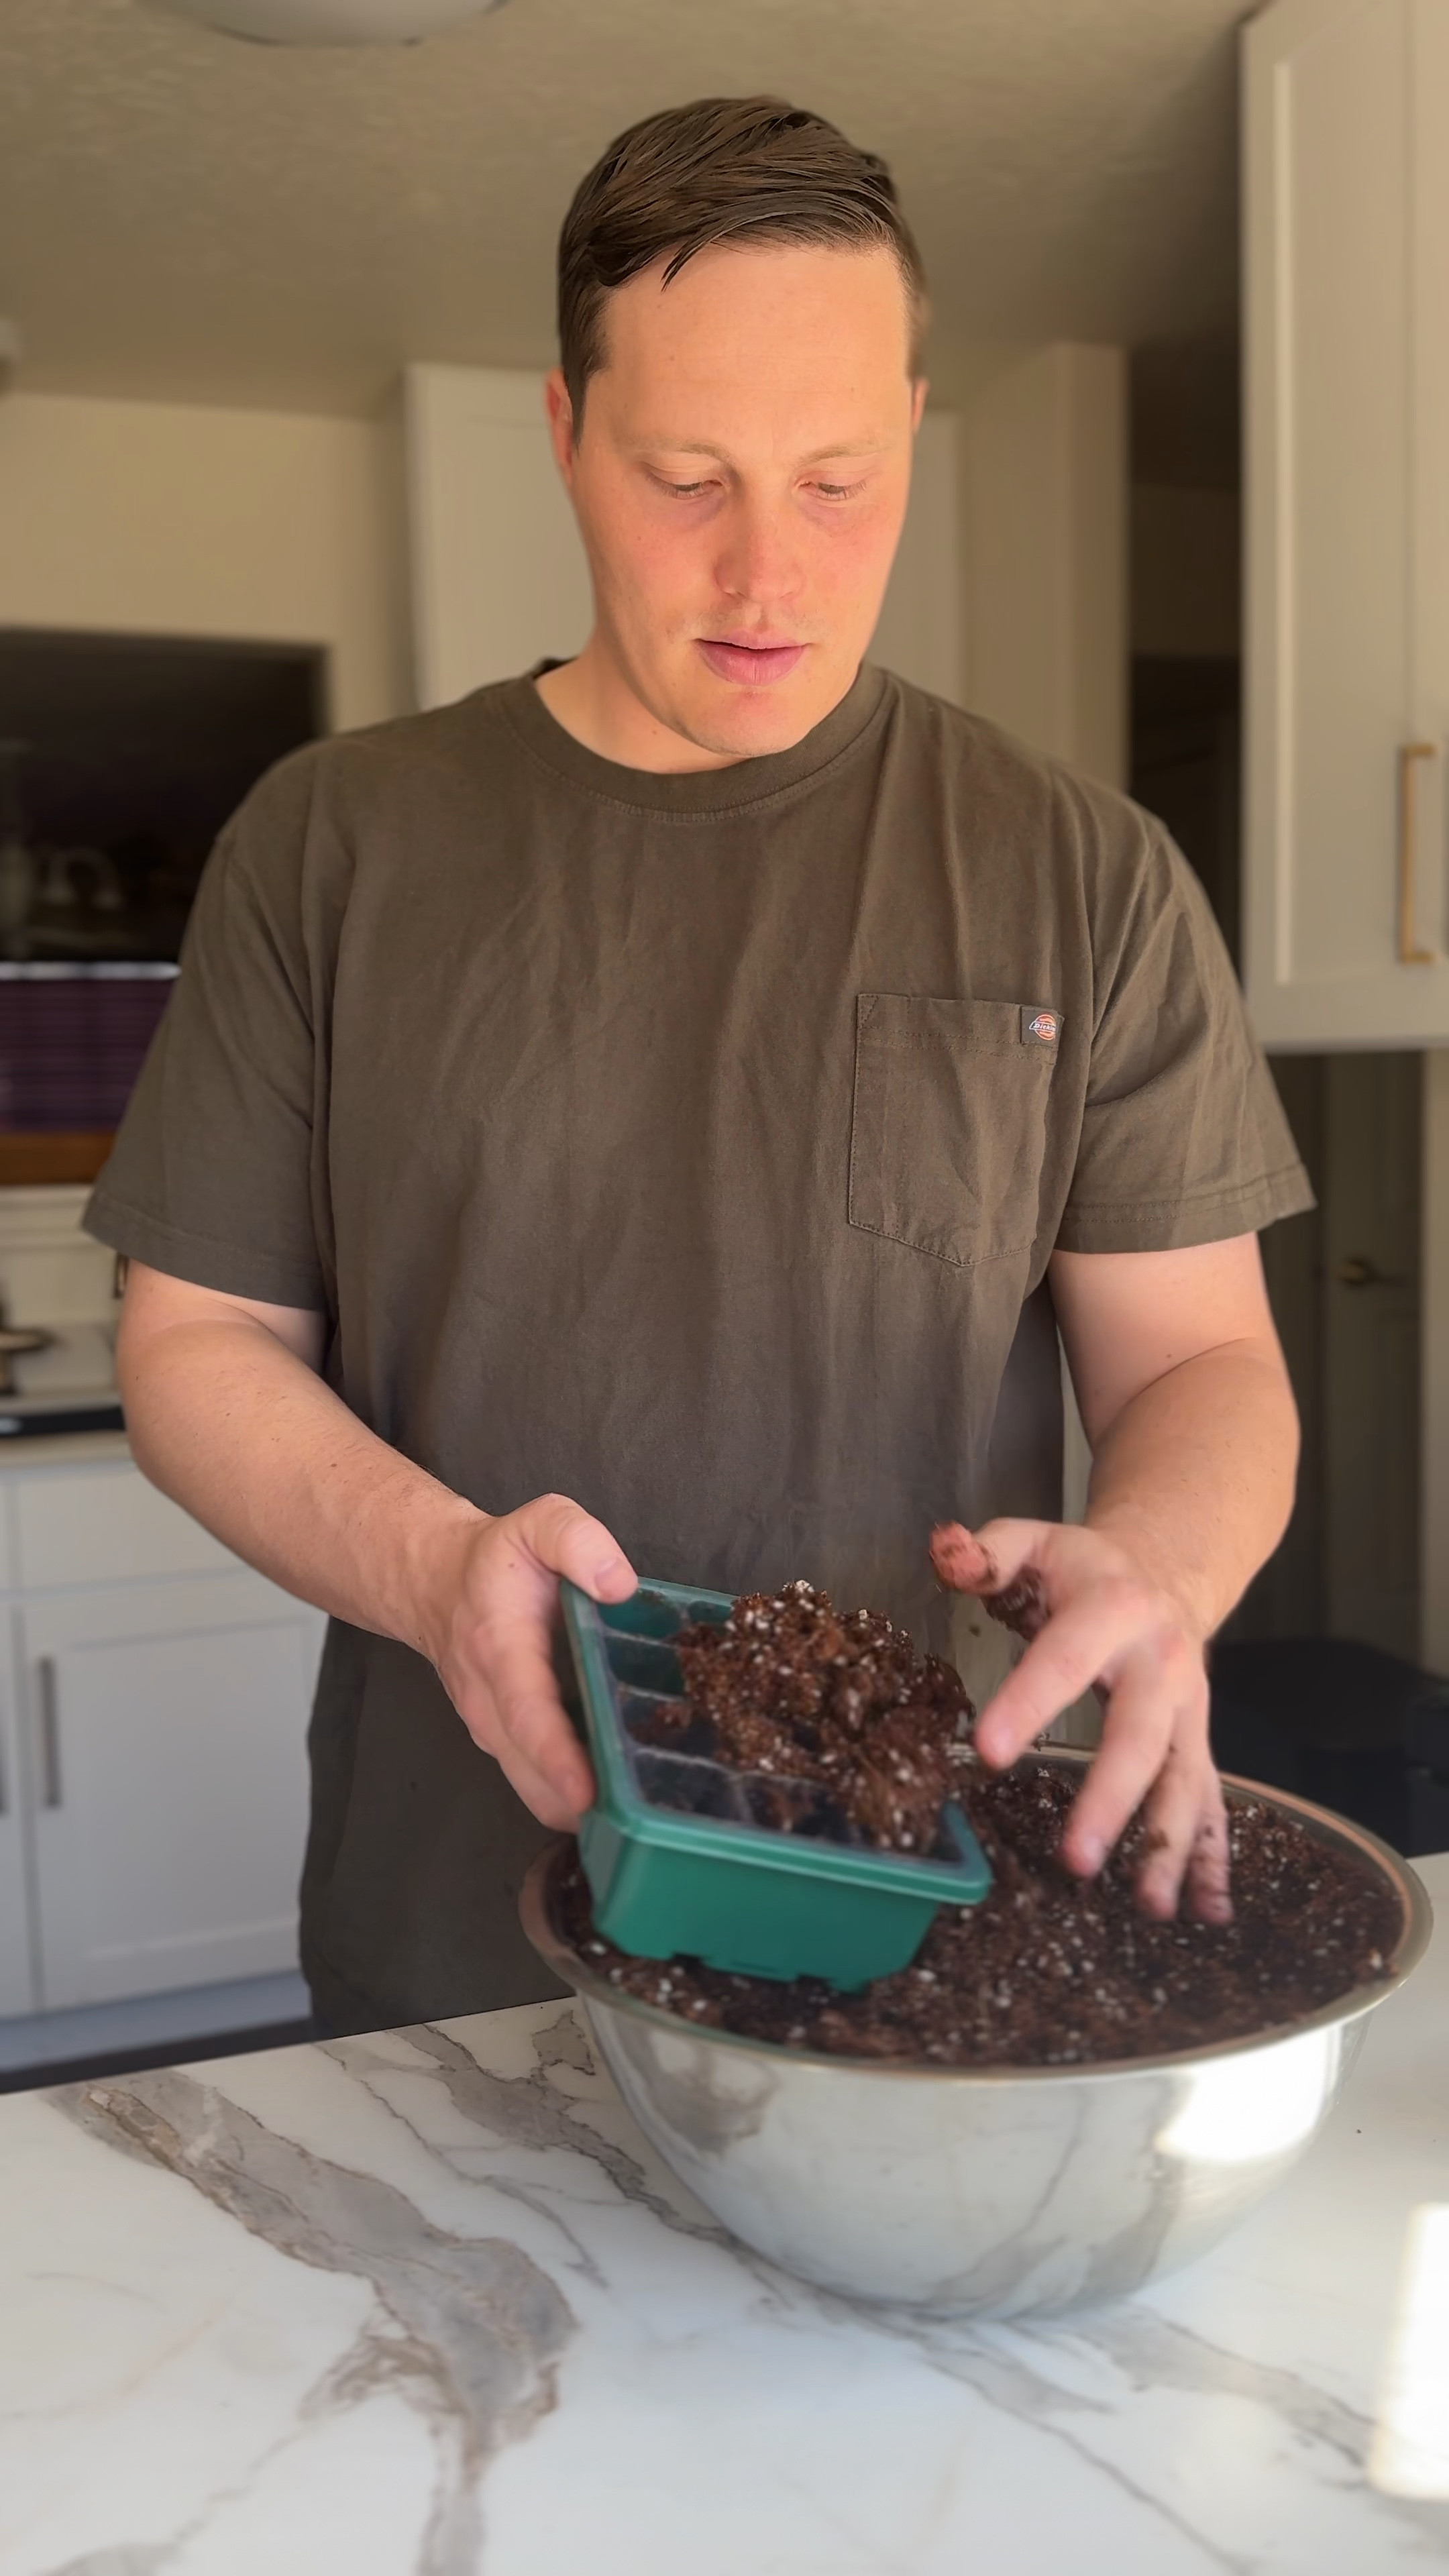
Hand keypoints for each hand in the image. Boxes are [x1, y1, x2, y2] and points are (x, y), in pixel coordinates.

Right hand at [419, 1493, 636, 1828]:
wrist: (436, 1583)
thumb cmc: (498, 1559)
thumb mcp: (538, 1522)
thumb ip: (576, 1540)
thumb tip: (618, 1584)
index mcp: (500, 1649)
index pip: (527, 1714)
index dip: (557, 1758)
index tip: (586, 1793)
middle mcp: (489, 1702)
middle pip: (529, 1772)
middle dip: (577, 1805)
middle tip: (634, 1825)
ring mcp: (493, 1729)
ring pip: (532, 1789)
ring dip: (577, 1809)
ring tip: (636, 1818)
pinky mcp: (504, 1742)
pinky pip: (537, 1784)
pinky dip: (572, 1800)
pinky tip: (617, 1800)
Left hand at [931, 1518, 1230, 1924]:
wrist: (1170, 1569)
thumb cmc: (1083, 1568)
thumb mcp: (1032, 1541)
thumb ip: (984, 1551)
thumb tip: (944, 1550)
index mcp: (1112, 1611)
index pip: (1063, 1661)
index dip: (1027, 1704)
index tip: (988, 1752)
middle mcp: (1161, 1665)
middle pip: (1139, 1736)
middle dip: (1111, 1800)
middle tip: (1076, 1859)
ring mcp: (1189, 1710)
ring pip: (1187, 1780)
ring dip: (1171, 1846)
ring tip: (1151, 1906)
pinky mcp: (1199, 1742)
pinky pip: (1212, 1802)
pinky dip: (1213, 1858)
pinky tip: (1207, 1911)